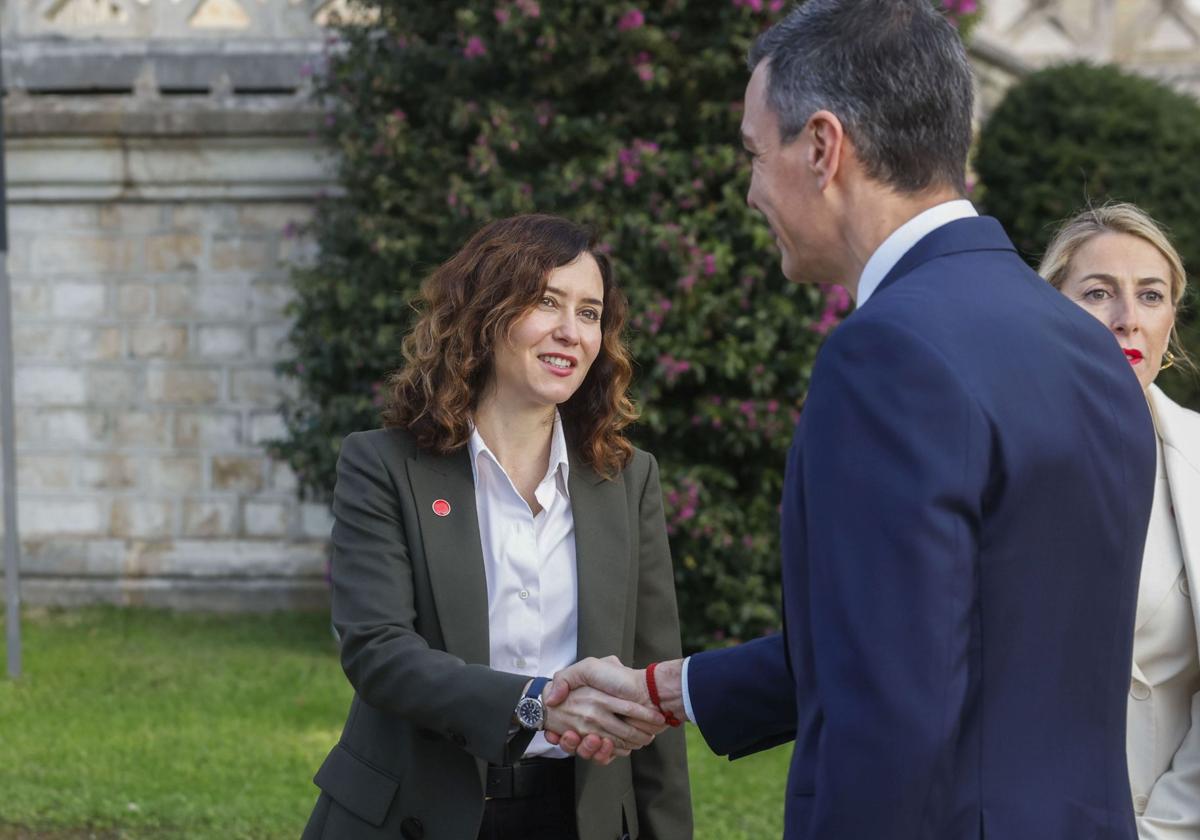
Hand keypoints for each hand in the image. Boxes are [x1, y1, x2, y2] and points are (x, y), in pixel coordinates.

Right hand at [542, 656, 662, 764]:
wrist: (647, 692)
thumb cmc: (620, 678)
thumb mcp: (588, 668)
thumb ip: (566, 679)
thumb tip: (550, 700)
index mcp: (586, 705)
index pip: (564, 724)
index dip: (556, 733)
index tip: (554, 733)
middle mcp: (594, 720)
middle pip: (575, 740)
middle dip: (571, 742)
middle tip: (573, 735)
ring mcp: (605, 733)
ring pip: (588, 750)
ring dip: (587, 748)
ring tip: (593, 738)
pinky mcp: (617, 744)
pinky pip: (604, 757)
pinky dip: (603, 754)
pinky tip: (605, 744)